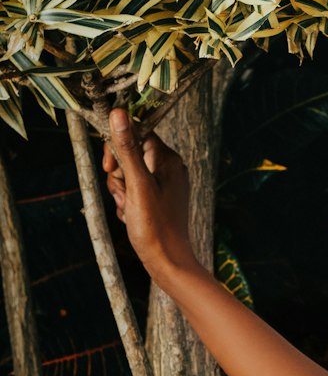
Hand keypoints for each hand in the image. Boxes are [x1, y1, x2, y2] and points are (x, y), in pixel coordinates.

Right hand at [102, 108, 199, 283]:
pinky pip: (133, 193)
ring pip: (127, 176)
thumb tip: (118, 113)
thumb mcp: (136, 185)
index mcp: (168, 160)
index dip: (118, 148)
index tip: (109, 167)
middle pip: (129, 156)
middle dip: (119, 177)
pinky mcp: (157, 200)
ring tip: (130, 211)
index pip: (137, 134)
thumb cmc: (156, 226)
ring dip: (121, 193)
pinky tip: (133, 218)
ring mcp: (164, 185)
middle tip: (125, 197)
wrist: (168, 263)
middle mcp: (169, 169)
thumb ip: (127, 149)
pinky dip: (128, 204)